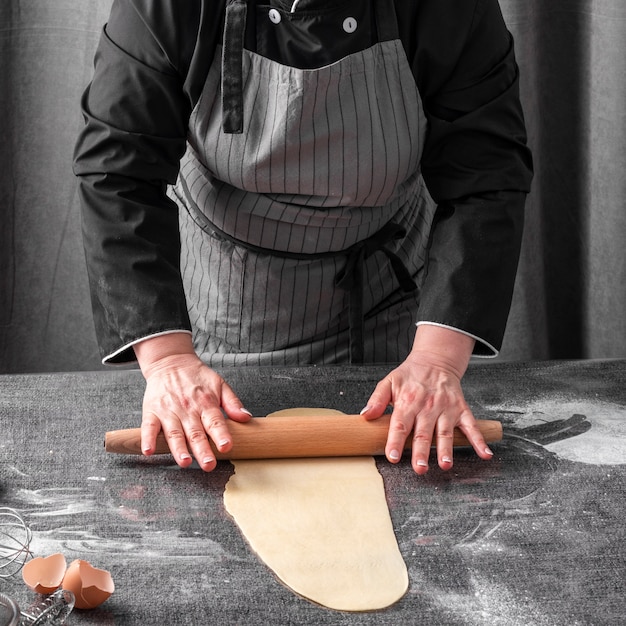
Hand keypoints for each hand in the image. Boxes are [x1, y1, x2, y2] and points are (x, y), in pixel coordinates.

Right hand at [134, 333, 250, 470]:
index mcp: (206, 403)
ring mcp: (169, 411)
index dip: (221, 434)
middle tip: (208, 464)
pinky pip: (149, 427)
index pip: (215, 421)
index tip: (226, 446)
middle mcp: (188, 409)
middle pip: (196, 432)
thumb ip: (233, 402)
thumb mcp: (220, 384)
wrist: (171, 362)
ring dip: (179, 448)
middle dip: (202, 450)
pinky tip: (148, 450)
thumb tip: (246, 417)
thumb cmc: (197, 377)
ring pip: (174, 433)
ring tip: (185, 461)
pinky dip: (148, 439)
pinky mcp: (152, 412)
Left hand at [360, 325, 492, 474]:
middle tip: (419, 469)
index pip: (400, 424)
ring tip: (444, 464)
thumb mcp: (389, 382)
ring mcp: (446, 409)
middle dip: (421, 452)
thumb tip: (366, 415)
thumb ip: (377, 399)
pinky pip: (471, 425)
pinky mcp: (461, 409)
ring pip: (445, 432)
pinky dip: (479, 440)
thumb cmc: (410, 375)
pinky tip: (484, 453)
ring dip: (446, 449)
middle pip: (423, 432)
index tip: (393, 457)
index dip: (396, 441)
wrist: (435, 360)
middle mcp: (427, 407)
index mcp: (407, 402)